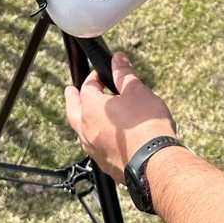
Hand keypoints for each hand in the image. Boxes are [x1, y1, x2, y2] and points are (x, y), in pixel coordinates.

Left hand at [65, 53, 177, 182]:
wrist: (153, 162)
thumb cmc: (146, 126)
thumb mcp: (137, 92)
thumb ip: (124, 74)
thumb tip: (118, 59)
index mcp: (91, 109)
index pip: (87, 87)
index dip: (93, 78)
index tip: (100, 74)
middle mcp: (86, 129)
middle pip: (73, 110)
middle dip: (72, 99)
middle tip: (69, 91)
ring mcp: (93, 149)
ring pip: (80, 131)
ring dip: (82, 120)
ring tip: (86, 116)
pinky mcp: (104, 164)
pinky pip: (93, 147)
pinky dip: (95, 138)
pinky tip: (105, 138)